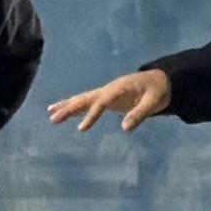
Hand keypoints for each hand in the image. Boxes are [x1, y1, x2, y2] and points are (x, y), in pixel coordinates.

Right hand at [48, 67, 176, 135]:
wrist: (161, 80)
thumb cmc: (159, 91)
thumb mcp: (154, 102)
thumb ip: (139, 114)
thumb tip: (125, 128)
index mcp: (119, 88)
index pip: (101, 103)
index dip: (91, 115)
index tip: (81, 129)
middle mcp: (109, 89)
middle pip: (85, 99)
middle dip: (69, 108)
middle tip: (53, 118)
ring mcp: (106, 93)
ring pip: (83, 99)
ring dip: (67, 106)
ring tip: (50, 114)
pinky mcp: (107, 98)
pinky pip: (87, 103)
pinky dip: (75, 107)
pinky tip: (63, 113)